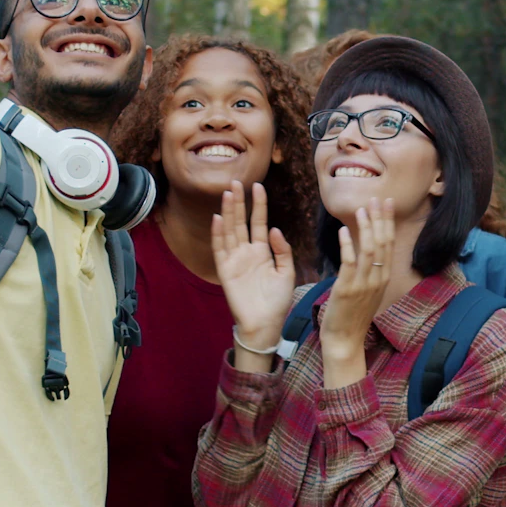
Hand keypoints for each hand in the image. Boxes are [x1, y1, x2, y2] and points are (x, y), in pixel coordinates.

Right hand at [212, 182, 297, 352]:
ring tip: (228, 193)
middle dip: (239, 202)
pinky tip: (218, 218)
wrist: (266, 324)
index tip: (258, 186)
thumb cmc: (277, 301)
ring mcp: (234, 260)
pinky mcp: (225, 271)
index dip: (258, 204)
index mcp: (262, 251)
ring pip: (229, 231)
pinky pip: (220, 249)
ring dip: (228, 212)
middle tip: (236, 182)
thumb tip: (273, 229)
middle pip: (240, 222)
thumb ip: (282, 250)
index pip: (258, 222)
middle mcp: (246, 252)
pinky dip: (218, 234)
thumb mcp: (287, 272)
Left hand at [318, 199, 394, 365]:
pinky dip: (348, 244)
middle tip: (377, 198)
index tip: (385, 204)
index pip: (389, 244)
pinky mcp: (348, 289)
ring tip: (361, 209)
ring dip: (366, 227)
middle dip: (380, 219)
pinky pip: (350, 262)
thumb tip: (365, 251)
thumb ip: (369, 272)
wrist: (345, 340)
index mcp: (383, 278)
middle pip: (383, 242)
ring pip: (369, 249)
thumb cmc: (352, 316)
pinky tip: (344, 230)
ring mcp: (364, 284)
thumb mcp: (367, 291)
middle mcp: (378, 279)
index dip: (387, 222)